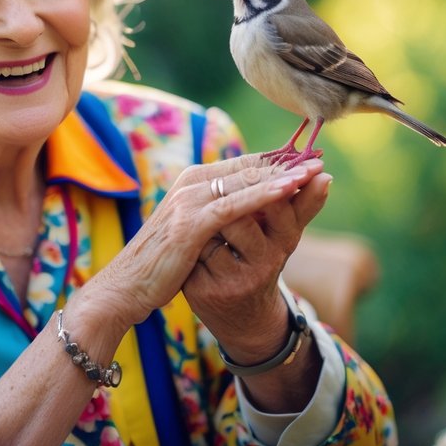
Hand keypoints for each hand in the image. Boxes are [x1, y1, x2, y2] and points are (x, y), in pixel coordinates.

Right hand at [84, 155, 325, 333]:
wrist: (126, 287)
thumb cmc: (162, 263)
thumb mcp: (196, 233)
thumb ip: (219, 214)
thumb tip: (246, 207)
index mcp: (192, 182)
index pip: (243, 165)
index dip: (277, 161)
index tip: (309, 159)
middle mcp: (191, 183)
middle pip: (248, 168)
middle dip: (286, 163)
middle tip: (320, 158)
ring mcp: (189, 201)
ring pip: (245, 182)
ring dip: (282, 174)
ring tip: (314, 169)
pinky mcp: (191, 223)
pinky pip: (235, 206)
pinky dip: (264, 195)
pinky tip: (289, 190)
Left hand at [182, 169, 331, 363]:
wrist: (244, 319)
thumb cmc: (263, 262)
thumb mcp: (284, 237)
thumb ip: (303, 205)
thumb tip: (326, 174)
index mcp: (282, 247)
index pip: (277, 208)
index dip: (267, 185)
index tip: (251, 170)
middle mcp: (261, 267)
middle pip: (242, 219)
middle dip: (231, 201)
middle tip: (224, 188)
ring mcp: (230, 280)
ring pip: (212, 233)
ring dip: (210, 219)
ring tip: (209, 214)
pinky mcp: (202, 290)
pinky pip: (193, 251)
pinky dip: (193, 240)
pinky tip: (193, 240)